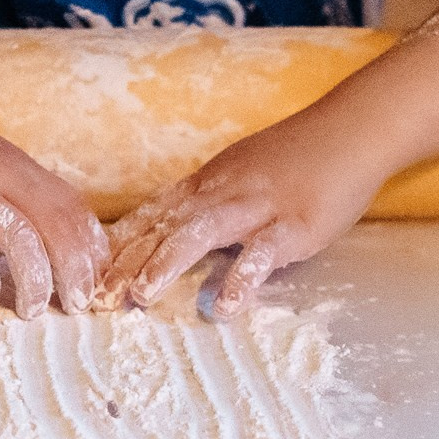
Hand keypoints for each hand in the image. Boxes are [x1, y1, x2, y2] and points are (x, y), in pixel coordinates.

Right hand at [0, 101, 109, 317]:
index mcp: (17, 164)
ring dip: (34, 282)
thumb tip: (62, 235)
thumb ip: (23, 191)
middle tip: (77, 304)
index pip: (71, 205)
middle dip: (73, 270)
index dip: (90, 245)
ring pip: (19, 241)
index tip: (97, 277)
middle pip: (54, 225)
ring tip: (32, 310)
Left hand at [96, 114, 384, 319]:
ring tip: (141, 297)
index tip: (86, 271)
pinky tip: (225, 309)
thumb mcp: (242, 171)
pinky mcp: (294, 224)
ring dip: (166, 263)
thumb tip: (176, 232)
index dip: (119, 243)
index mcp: (209, 182)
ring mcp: (257, 206)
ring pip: (200, 232)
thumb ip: (211, 201)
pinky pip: (262, 254)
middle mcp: (223, 191)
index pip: (152, 212)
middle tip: (97, 297)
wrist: (352, 129)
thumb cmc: (299, 155)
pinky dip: (241, 280)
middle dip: (127, 261)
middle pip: (164, 226)